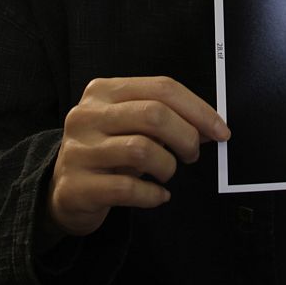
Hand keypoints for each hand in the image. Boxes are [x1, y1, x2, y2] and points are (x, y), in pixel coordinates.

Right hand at [47, 76, 229, 236]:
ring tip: (168, 172)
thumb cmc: (110, 150)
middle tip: (194, 153)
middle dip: (186, 136)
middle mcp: (87, 115)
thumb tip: (212, 126)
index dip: (198, 109)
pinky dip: (153, 195)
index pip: (162, 88)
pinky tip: (159, 196)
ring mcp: (78, 150)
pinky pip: (127, 189)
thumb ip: (166, 117)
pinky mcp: (75, 187)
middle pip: (153, 114)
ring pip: (142, 150)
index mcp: (104, 90)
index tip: (221, 130)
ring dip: (168, 166)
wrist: (64, 191)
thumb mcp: (131, 124)